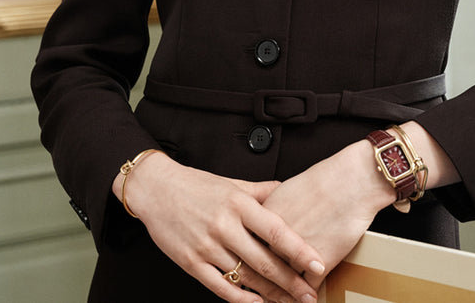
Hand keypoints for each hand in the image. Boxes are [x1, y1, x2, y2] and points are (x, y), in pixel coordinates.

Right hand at [114, 152, 324, 302]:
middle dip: (291, 282)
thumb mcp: (233, 183)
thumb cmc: (197, 185)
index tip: (319, 264)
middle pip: (264, 260)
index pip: (275, 230)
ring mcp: (207, 246)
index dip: (299, 250)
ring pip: (245, 277)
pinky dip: (241, 299)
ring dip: (270, 295)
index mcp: (238, 203)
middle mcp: (224, 225)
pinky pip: (221, 287)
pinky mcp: (191, 263)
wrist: (156, 189)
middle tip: (310, 296)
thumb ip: (262, 191)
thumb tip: (290, 190)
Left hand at [263, 141, 394, 291]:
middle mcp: (276, 236)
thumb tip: (270, 222)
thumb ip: (276, 209)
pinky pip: (306, 289)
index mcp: (266, 215)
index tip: (249, 265)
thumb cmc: (328, 178)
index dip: (248, 257)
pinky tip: (306, 298)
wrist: (353, 180)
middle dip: (262, 280)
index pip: (249, 243)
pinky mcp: (317, 265)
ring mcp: (296, 254)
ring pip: (283, 282)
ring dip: (282, 292)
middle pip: (262, 266)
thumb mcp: (290, 189)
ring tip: (281, 298)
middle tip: (262, 287)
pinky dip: (305, 297)